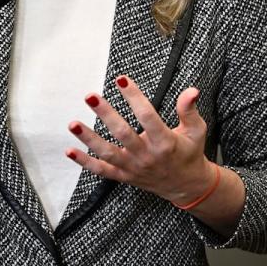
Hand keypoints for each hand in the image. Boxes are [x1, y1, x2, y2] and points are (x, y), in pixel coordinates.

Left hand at [65, 75, 215, 205]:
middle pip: (122, 133)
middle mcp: (147, 156)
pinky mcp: (124, 176)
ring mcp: (133, 168)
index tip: (122, 80)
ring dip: (88, 138)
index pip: (147, 116)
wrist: (186, 186)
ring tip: (73, 124)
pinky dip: (84, 162)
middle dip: (105, 114)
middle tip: (91, 96)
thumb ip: (189, 110)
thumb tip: (191, 90)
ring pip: (107, 153)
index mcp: (165, 143)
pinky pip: (101, 170)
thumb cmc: (190, 153)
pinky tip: (70, 151)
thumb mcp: (196, 131)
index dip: (134, 97)